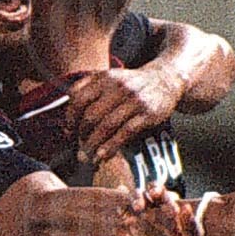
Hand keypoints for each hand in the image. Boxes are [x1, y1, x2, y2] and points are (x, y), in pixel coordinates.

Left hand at [67, 64, 184, 164]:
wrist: (166, 80)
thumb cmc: (132, 84)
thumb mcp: (111, 78)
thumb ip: (89, 89)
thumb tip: (69, 116)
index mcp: (105, 77)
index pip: (79, 98)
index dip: (70, 118)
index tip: (68, 132)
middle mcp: (118, 86)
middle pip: (91, 115)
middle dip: (82, 135)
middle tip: (79, 149)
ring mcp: (134, 100)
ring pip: (106, 126)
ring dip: (94, 145)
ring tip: (87, 158)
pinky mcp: (147, 113)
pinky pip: (124, 133)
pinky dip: (111, 146)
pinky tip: (102, 156)